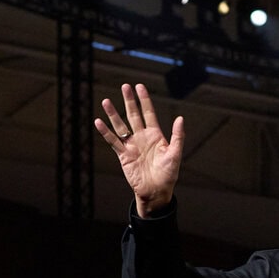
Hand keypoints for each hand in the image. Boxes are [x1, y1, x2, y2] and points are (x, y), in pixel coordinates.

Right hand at [95, 84, 184, 214]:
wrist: (156, 191)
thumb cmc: (168, 174)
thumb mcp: (175, 154)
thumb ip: (178, 136)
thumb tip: (180, 118)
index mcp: (155, 135)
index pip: (148, 113)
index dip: (144, 100)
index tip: (139, 86)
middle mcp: (142, 137)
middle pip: (134, 115)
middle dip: (129, 101)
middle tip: (124, 86)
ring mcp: (132, 145)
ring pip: (120, 126)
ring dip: (113, 114)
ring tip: (106, 101)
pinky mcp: (123, 155)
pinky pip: (113, 141)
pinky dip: (105, 132)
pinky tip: (98, 122)